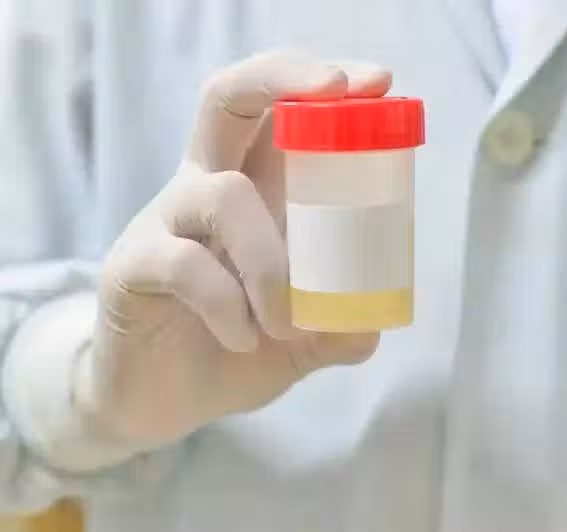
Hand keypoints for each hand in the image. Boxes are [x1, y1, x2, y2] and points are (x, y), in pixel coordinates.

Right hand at [78, 51, 390, 446]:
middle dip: (281, 77)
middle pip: (226, 99)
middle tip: (335, 90)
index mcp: (251, 194)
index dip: (320, 86)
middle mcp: (204, 190)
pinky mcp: (131, 267)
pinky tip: (241, 341)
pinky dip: (228, 305)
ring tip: (286, 325)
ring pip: (223, 195)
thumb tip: (376, 317)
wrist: (162, 401)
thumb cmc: (234, 352)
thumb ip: (341, 324)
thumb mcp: (301, 338)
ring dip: (271, 266)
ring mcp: (163, 223)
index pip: (275, 114)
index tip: (377, 83)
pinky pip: (185, 265)